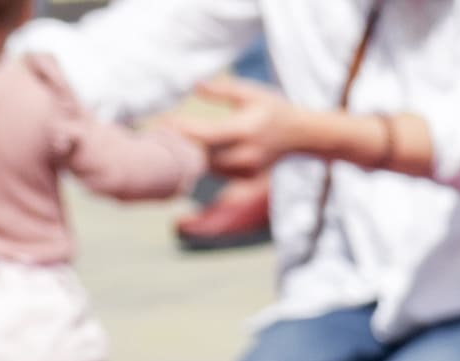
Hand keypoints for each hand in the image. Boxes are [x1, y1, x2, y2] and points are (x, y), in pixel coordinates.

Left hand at [171, 81, 411, 173]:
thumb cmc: (274, 108)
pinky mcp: (247, 177)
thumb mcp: (250, 91)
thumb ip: (222, 90)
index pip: (206, 134)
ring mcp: (248, 169)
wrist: (302, 135)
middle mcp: (246, 154)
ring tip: (168, 148)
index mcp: (245, 131)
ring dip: (191, 159)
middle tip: (157, 138)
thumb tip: (195, 85)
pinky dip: (205, 164)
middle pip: (204, 155)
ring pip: (210, 167)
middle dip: (181, 148)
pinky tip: (191, 156)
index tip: (162, 124)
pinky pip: (219, 172)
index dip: (182, 131)